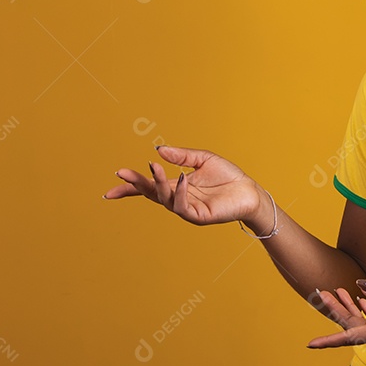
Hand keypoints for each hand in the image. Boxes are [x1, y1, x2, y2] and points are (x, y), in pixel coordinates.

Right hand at [104, 145, 263, 226]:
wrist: (249, 191)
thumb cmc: (228, 176)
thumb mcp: (202, 159)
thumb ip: (181, 155)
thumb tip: (158, 150)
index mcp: (177, 186)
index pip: (150, 187)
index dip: (132, 185)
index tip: (116, 177)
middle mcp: (178, 198)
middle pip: (151, 194)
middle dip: (136, 184)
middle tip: (123, 173)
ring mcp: (187, 209)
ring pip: (164, 199)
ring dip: (157, 183)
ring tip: (154, 168)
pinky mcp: (198, 216)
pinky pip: (182, 206)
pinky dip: (179, 192)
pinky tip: (182, 179)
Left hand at [307, 280, 365, 360]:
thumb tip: (362, 284)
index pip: (348, 335)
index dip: (328, 340)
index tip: (310, 344)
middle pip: (351, 324)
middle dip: (336, 310)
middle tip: (321, 294)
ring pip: (362, 321)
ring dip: (350, 307)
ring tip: (339, 291)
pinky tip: (364, 300)